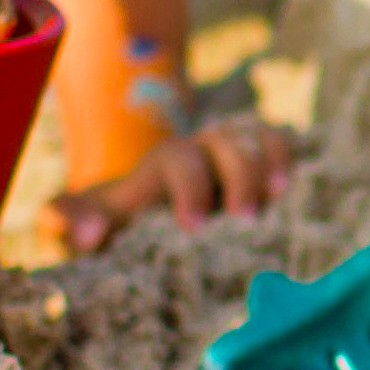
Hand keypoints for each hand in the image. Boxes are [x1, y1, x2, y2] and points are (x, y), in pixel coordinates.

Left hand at [56, 113, 289, 251]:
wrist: (141, 219)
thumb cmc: (114, 225)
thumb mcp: (85, 224)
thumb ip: (69, 222)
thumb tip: (82, 231)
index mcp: (161, 165)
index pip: (177, 159)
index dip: (187, 186)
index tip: (191, 226)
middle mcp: (202, 152)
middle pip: (226, 141)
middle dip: (239, 173)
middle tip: (244, 217)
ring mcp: (235, 156)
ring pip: (259, 137)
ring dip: (272, 161)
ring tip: (279, 195)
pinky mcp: (262, 169)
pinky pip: (282, 146)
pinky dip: (293, 158)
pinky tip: (299, 187)